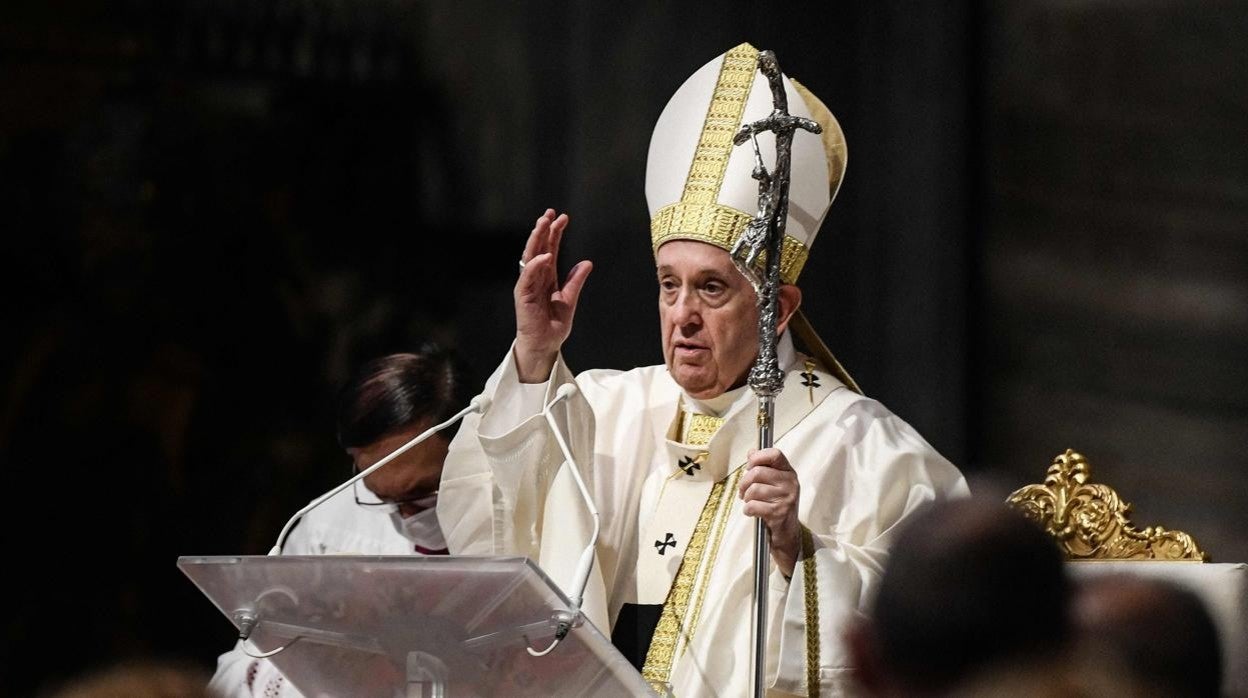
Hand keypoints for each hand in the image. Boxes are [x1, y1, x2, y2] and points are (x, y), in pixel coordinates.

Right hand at [514, 209, 592, 381]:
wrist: (545, 344)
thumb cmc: (553, 325)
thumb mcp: (570, 299)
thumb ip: (576, 280)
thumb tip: (587, 262)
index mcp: (546, 276)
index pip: (549, 249)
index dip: (555, 233)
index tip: (562, 217)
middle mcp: (535, 277)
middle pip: (538, 248)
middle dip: (543, 230)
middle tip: (550, 213)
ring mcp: (528, 285)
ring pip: (530, 257)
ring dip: (536, 240)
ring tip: (543, 224)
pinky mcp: (523, 296)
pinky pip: (527, 277)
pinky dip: (535, 266)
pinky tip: (545, 256)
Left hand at [738, 447, 800, 577]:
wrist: (787, 534)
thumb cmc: (777, 506)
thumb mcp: (773, 484)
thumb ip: (763, 467)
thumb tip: (751, 451)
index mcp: (789, 472)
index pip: (775, 454)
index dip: (758, 457)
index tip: (749, 466)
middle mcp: (791, 483)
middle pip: (757, 472)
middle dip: (744, 483)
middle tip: (743, 492)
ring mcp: (787, 498)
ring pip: (754, 490)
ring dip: (746, 498)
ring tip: (750, 503)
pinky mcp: (779, 513)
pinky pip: (753, 505)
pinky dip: (748, 510)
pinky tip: (752, 513)